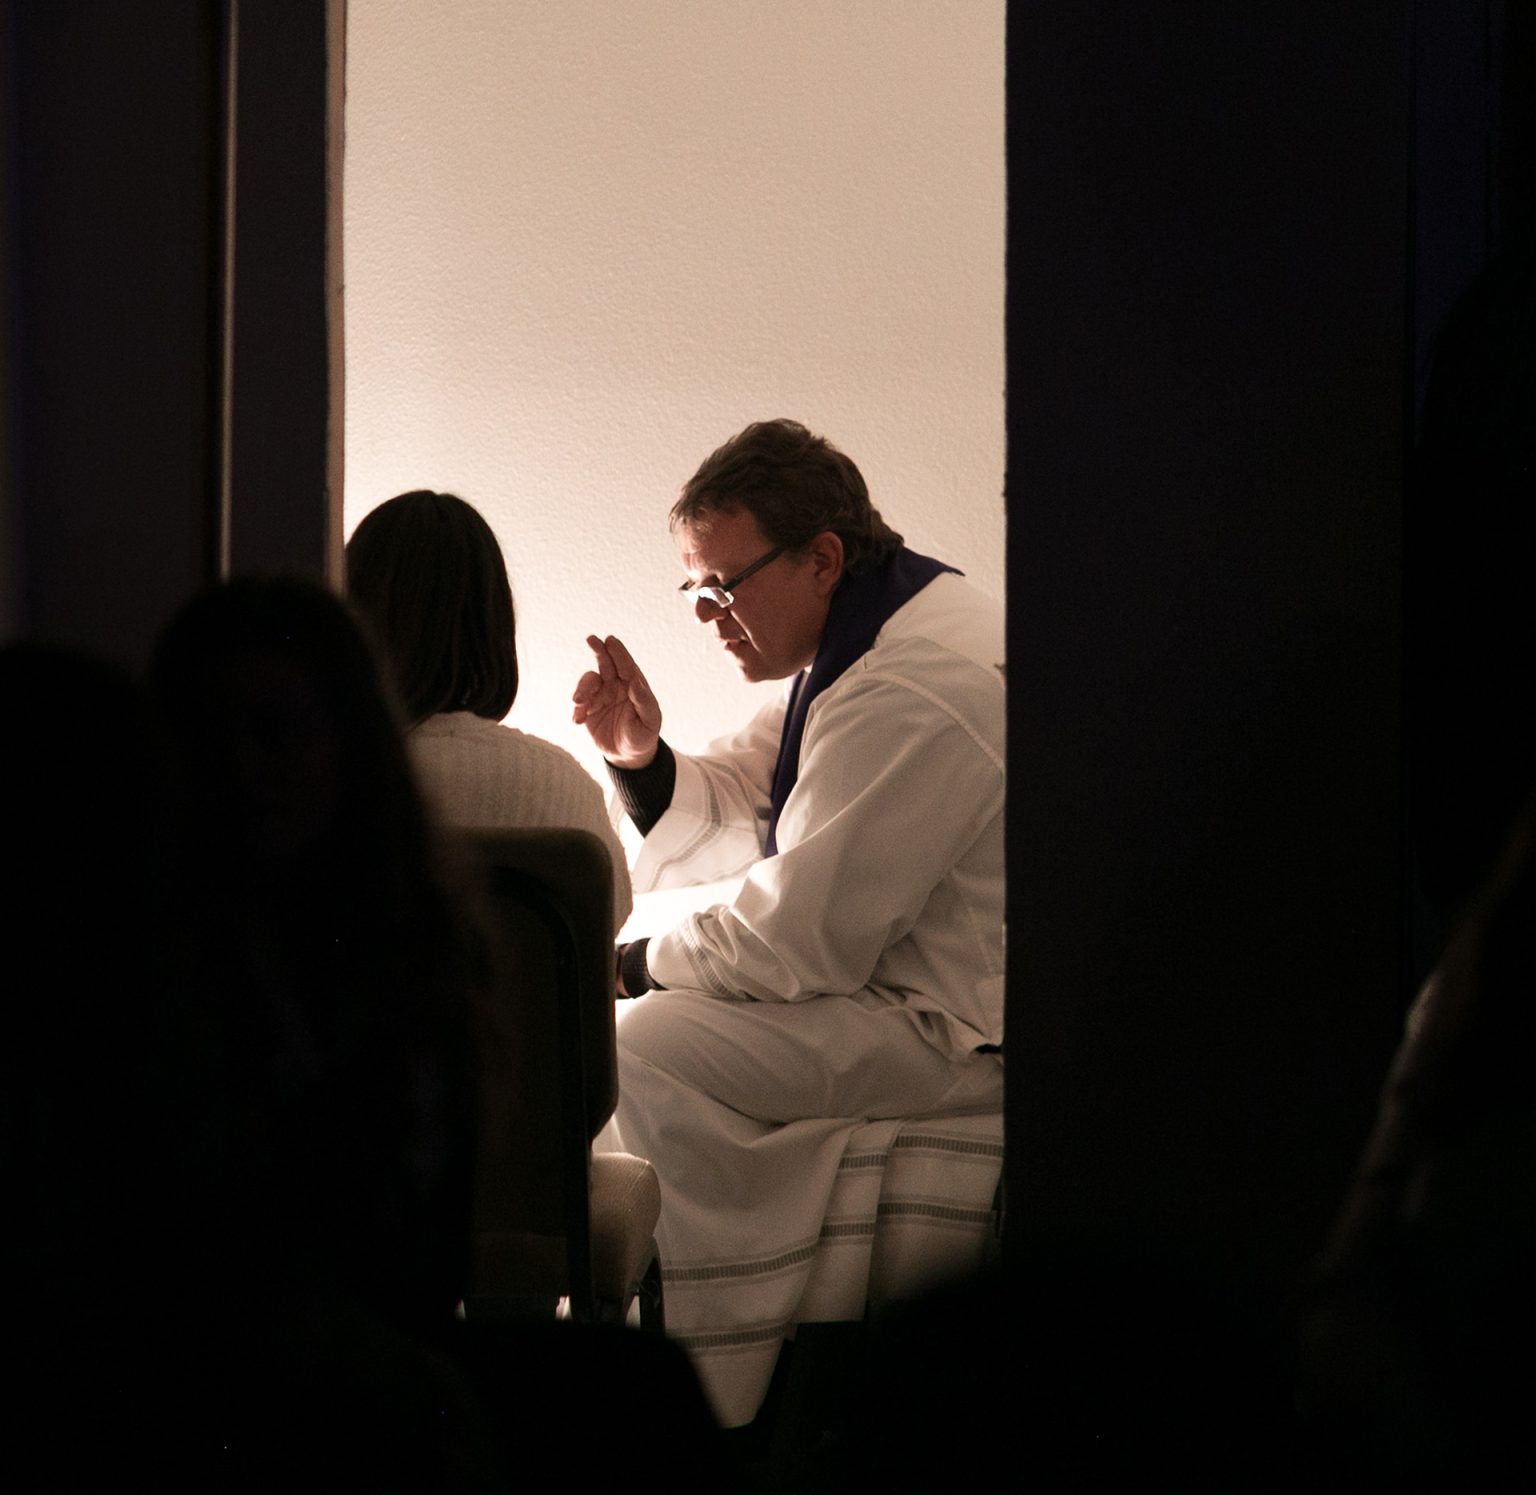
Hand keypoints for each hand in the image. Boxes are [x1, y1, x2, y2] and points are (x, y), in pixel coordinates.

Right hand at [573, 634, 662, 768]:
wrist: (628, 755)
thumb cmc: (643, 735)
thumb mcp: (649, 720)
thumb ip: (643, 701)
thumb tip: (635, 682)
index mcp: (633, 685)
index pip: (626, 665)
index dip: (618, 652)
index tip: (610, 640)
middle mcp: (615, 686)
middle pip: (605, 664)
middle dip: (599, 651)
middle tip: (591, 639)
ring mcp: (600, 696)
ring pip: (588, 683)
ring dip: (582, 688)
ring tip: (578, 702)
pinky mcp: (588, 710)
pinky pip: (579, 705)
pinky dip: (577, 710)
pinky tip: (578, 721)